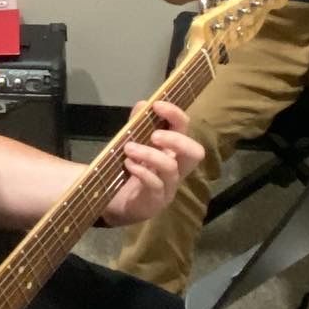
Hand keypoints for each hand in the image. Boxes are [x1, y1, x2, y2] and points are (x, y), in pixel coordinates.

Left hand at [100, 100, 202, 227]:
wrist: (113, 204)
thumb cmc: (128, 172)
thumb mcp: (132, 145)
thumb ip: (137, 126)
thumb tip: (143, 104)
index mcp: (173, 151)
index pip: (185, 129)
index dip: (175, 115)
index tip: (157, 105)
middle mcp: (177, 169)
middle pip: (195, 153)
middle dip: (176, 140)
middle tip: (154, 135)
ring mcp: (168, 187)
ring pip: (171, 167)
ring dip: (149, 154)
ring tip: (129, 148)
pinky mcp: (155, 201)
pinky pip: (155, 184)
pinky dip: (141, 171)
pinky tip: (128, 165)